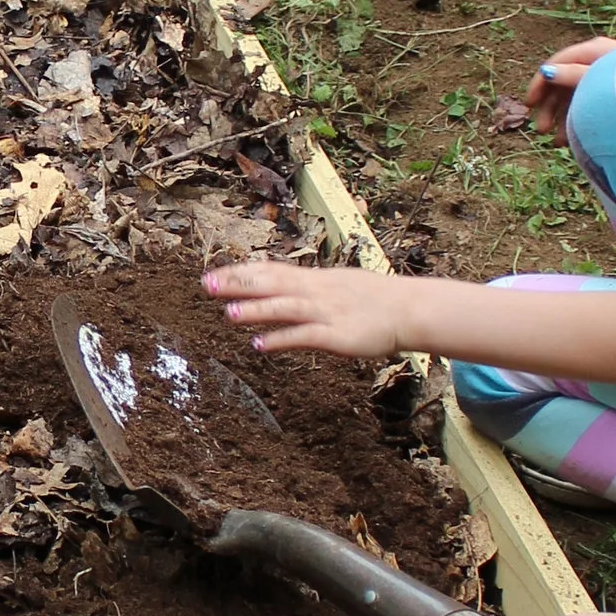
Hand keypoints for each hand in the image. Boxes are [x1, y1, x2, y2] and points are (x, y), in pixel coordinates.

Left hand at [204, 256, 415, 361]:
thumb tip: (280, 289)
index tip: (213, 273)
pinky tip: (259, 345)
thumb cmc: (374, 299)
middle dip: (239, 284)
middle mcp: (316, 291)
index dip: (241, 272)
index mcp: (315, 279)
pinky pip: (305, 337)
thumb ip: (307, 287)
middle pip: (272, 284)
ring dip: (257, 310)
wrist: (409, 309)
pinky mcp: (337, 335)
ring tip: (228, 314)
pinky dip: (282, 340)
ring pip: (286, 308)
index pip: (271, 270)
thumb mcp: (337, 284)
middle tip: (206, 284)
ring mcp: (326, 312)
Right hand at [521, 33, 615, 136]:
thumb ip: (572, 76)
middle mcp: (598, 62)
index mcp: (593, 51)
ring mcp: (607, 78)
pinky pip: (590, 105)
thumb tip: (546, 71)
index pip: (555, 63)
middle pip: (563, 82)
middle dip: (550, 107)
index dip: (539, 83)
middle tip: (541, 131)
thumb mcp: (599, 81)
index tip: (528, 106)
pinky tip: (575, 139)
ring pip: (576, 97)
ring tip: (559, 142)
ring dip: (563, 119)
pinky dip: (579, 120)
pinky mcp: (615, 95)